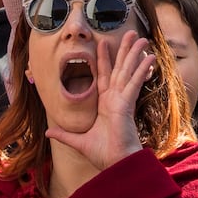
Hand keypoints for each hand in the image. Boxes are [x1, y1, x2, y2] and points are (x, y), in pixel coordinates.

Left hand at [44, 31, 150, 170]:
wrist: (116, 165)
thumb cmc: (103, 154)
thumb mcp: (78, 141)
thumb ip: (64, 134)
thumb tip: (48, 132)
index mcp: (105, 104)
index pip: (104, 76)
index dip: (104, 59)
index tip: (104, 42)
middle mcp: (115, 99)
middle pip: (120, 69)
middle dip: (124, 50)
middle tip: (131, 33)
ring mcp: (122, 100)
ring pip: (128, 71)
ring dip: (135, 54)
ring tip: (143, 38)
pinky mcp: (127, 105)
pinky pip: (134, 83)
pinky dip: (141, 70)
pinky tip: (149, 57)